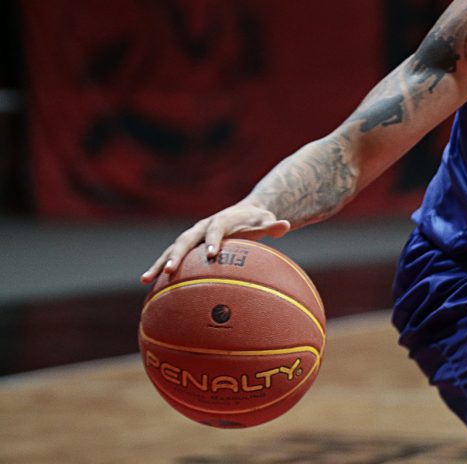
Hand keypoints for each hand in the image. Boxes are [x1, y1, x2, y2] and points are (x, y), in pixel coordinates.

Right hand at [140, 205, 290, 283]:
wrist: (243, 213)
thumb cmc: (256, 221)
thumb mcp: (266, 221)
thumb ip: (273, 225)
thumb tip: (286, 225)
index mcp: (221, 220)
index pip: (216, 229)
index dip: (213, 240)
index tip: (211, 254)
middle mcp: (202, 226)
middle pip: (187, 239)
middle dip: (178, 253)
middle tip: (171, 270)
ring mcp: (192, 236)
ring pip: (172, 249)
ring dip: (159, 263)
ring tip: (146, 280)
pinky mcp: (187, 247)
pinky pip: (171, 257)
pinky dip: (159, 269)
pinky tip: (147, 287)